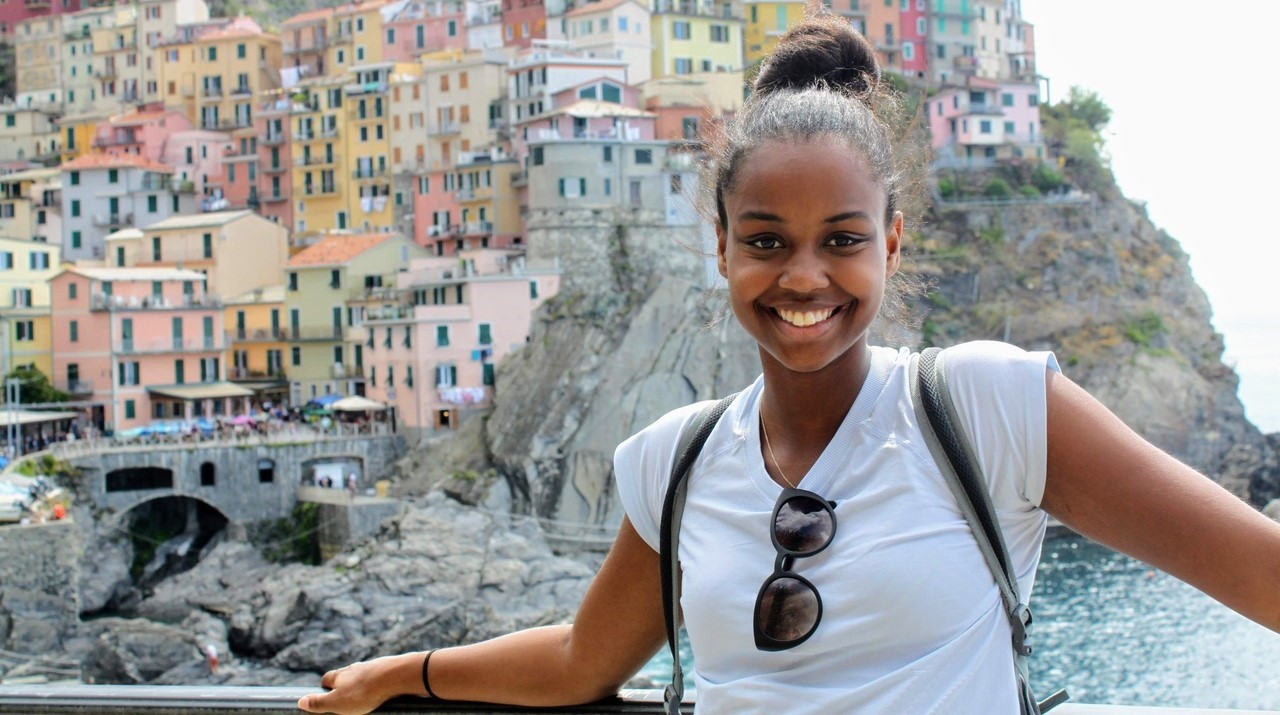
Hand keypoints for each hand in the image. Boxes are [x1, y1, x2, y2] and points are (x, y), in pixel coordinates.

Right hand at [297, 653, 422, 714]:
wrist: (394, 676)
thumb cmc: (364, 692)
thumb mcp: (337, 703)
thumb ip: (319, 703)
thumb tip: (300, 701)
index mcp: (340, 675)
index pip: (327, 678)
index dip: (324, 687)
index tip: (323, 693)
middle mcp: (355, 668)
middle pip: (345, 675)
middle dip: (343, 684)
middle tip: (343, 695)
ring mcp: (371, 667)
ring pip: (362, 675)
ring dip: (361, 683)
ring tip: (363, 695)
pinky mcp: (387, 669)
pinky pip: (379, 676)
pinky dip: (377, 682)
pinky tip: (380, 690)